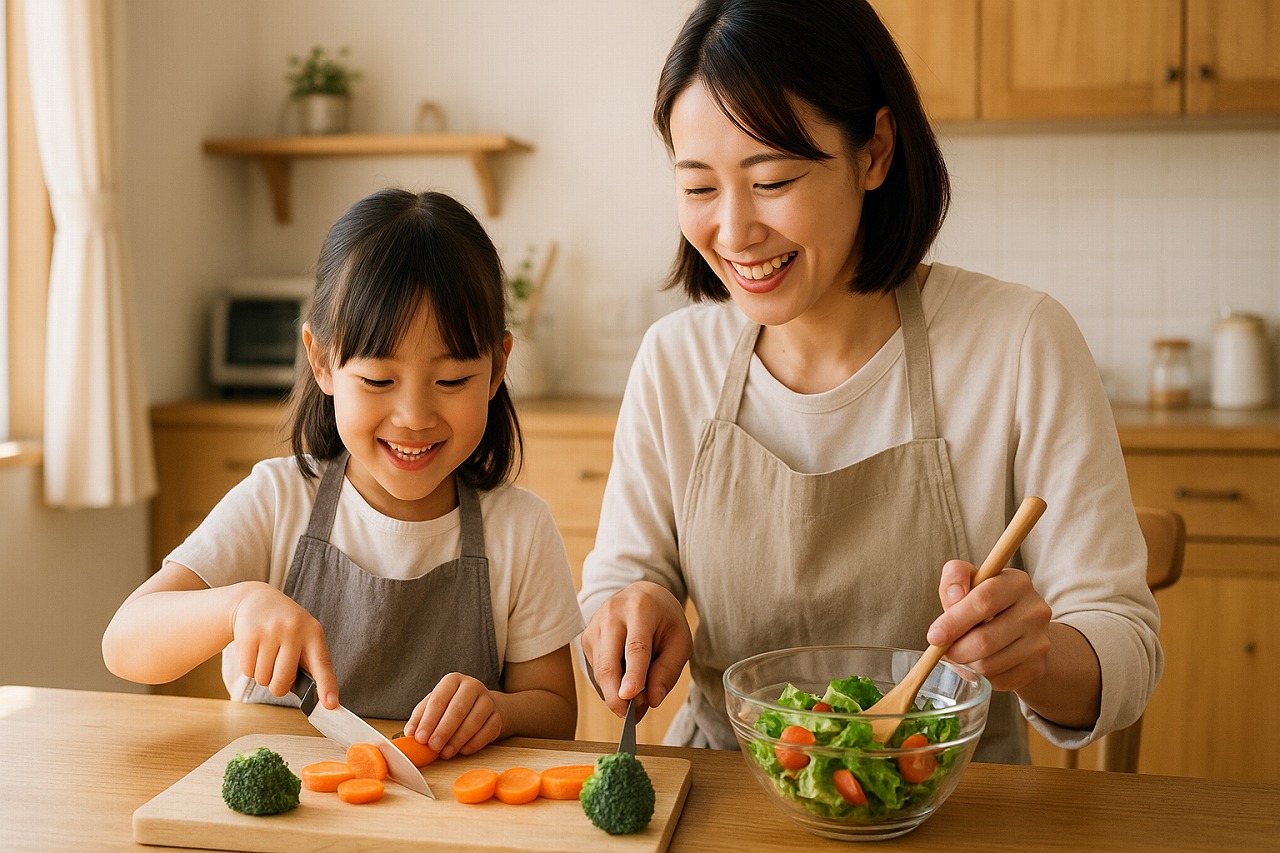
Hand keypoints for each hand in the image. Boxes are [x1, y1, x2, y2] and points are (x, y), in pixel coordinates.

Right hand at [229, 582, 338, 708]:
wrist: (257, 599)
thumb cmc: (286, 626)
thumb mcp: (305, 635)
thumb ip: (309, 662)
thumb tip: (316, 697)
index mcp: (314, 633)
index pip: (322, 664)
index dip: (326, 686)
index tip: (329, 705)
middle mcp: (294, 630)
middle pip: (283, 680)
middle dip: (278, 686)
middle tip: (278, 675)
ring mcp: (270, 632)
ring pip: (263, 679)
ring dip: (263, 676)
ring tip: (267, 655)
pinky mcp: (249, 635)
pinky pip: (247, 671)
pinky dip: (250, 668)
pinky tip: (255, 651)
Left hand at [404, 673, 500, 758]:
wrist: (481, 708)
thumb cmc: (451, 708)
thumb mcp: (433, 707)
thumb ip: (420, 718)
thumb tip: (410, 733)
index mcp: (453, 680)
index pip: (439, 699)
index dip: (429, 720)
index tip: (420, 737)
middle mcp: (472, 686)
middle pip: (458, 709)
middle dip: (443, 730)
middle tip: (432, 747)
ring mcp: (488, 701)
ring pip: (474, 721)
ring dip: (457, 740)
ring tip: (445, 753)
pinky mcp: (498, 717)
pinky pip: (487, 732)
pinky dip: (473, 743)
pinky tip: (462, 751)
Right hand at [580, 581, 691, 718]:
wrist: (642, 596)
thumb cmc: (664, 621)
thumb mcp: (680, 641)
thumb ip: (668, 670)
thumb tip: (653, 700)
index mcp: (640, 608)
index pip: (635, 647)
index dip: (633, 674)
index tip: (629, 697)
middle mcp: (611, 614)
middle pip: (609, 663)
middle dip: (617, 696)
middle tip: (631, 717)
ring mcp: (594, 626)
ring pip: (600, 672)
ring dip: (617, 693)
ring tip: (638, 693)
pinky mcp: (586, 638)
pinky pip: (596, 671)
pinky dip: (611, 685)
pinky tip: (626, 679)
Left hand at [926, 559, 1052, 692]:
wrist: (1020, 628)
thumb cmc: (986, 601)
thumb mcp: (969, 580)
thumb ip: (956, 576)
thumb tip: (954, 596)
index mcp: (1017, 582)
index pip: (983, 601)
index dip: (954, 621)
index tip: (934, 636)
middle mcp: (1035, 611)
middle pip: (984, 639)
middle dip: (955, 649)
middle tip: (942, 651)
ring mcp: (1040, 641)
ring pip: (989, 664)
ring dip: (965, 664)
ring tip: (960, 654)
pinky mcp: (1037, 667)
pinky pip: (997, 680)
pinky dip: (979, 677)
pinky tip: (976, 663)